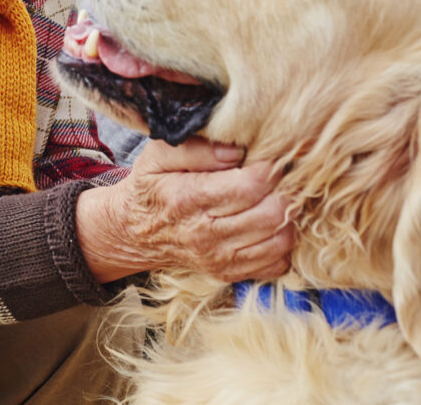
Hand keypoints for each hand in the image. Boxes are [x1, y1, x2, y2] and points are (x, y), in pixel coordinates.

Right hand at [76, 137, 293, 283]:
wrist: (134, 231)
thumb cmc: (152, 186)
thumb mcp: (158, 155)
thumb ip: (196, 148)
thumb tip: (236, 151)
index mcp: (187, 198)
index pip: (250, 186)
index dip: (269, 167)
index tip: (270, 156)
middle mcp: (204, 234)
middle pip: (271, 213)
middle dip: (284, 189)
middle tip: (279, 176)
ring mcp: (219, 258)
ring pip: (280, 239)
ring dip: (286, 216)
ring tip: (275, 197)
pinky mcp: (230, 273)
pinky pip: (277, 263)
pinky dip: (281, 242)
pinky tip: (268, 223)